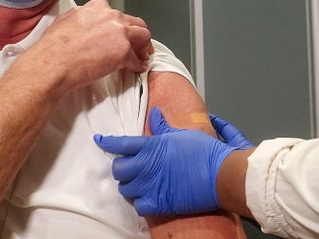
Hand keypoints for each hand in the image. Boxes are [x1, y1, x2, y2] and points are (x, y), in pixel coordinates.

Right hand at [20, 0, 151, 93]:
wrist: (52, 64)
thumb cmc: (54, 47)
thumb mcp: (66, 20)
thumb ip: (82, 17)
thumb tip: (86, 22)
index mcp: (98, 7)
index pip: (119, 15)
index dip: (122, 27)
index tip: (122, 35)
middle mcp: (111, 16)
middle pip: (135, 23)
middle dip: (138, 36)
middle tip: (139, 46)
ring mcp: (119, 33)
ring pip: (143, 36)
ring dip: (143, 48)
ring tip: (141, 57)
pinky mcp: (123, 51)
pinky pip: (137, 59)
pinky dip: (138, 65)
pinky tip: (136, 68)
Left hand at [94, 107, 249, 215]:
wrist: (219, 174)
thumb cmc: (203, 152)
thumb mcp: (181, 134)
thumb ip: (162, 126)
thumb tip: (154, 114)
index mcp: (150, 146)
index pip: (120, 143)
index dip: (107, 142)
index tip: (100, 140)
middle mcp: (146, 166)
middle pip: (118, 169)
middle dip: (122, 168)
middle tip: (131, 168)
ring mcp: (150, 185)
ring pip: (125, 189)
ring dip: (130, 186)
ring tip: (140, 183)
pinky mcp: (158, 203)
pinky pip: (137, 206)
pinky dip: (141, 203)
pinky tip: (148, 197)